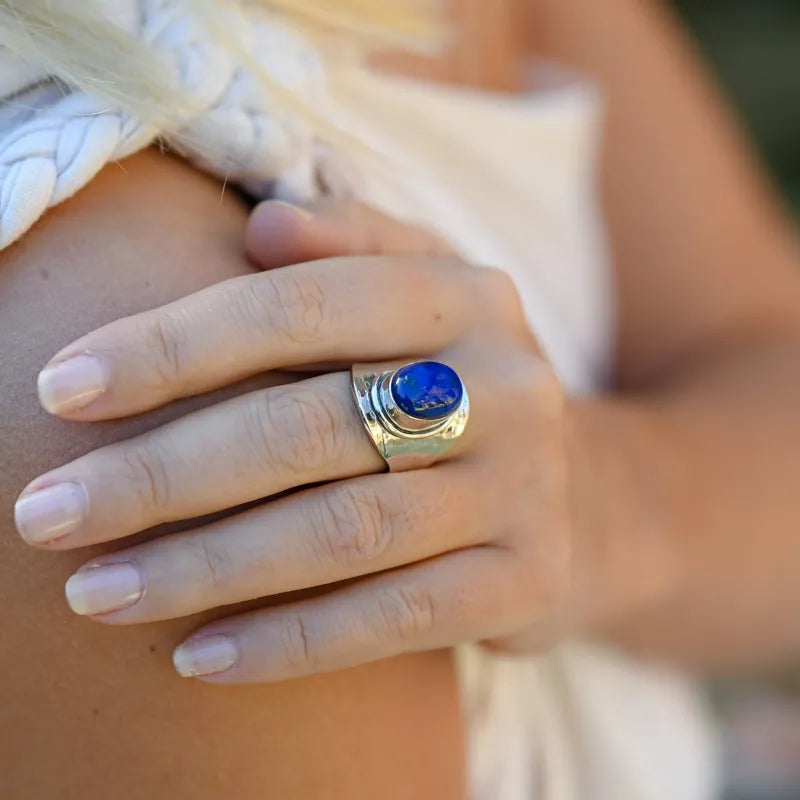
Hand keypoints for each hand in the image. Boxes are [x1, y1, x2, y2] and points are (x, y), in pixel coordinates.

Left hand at [14, 201, 571, 683]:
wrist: (586, 488)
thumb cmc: (464, 383)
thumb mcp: (425, 294)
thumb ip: (349, 246)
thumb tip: (257, 226)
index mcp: (465, 294)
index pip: (302, 306)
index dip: (177, 345)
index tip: (62, 392)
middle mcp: (506, 383)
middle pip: (312, 426)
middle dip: (165, 473)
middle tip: (51, 513)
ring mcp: (527, 486)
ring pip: (345, 530)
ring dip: (207, 567)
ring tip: (97, 593)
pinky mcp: (530, 577)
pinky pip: (396, 617)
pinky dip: (291, 641)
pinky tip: (198, 656)